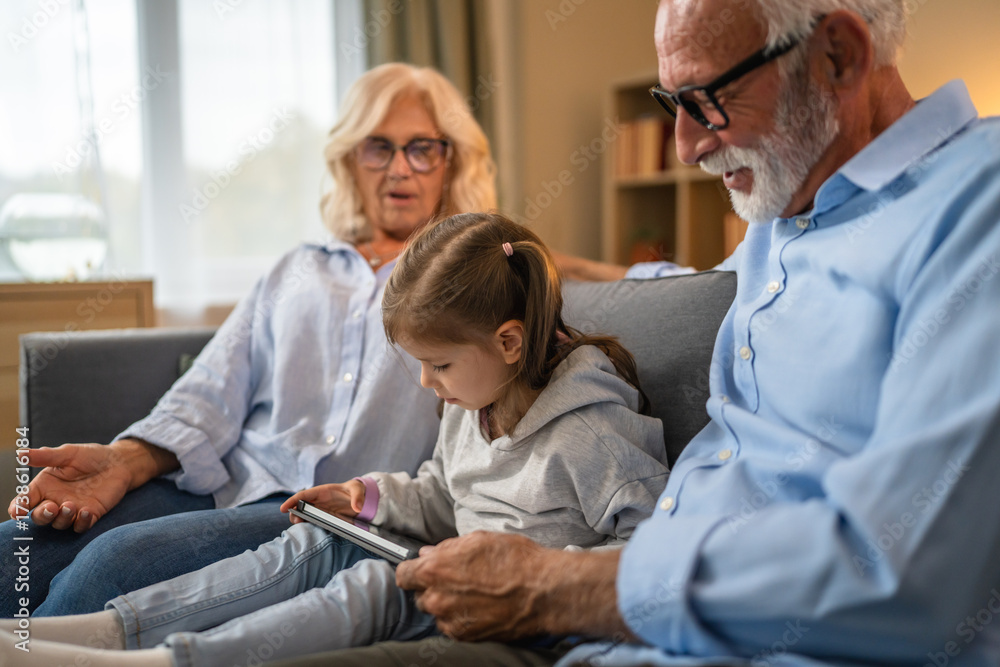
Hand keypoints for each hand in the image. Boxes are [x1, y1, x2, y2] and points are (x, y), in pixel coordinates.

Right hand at [6, 439, 175, 532]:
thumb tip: (21, 454)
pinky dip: (81, 523)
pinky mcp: (90, 514)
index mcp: (45, 486)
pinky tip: (86, 512)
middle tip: (51, 507)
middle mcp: (55, 500)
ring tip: (70, 505)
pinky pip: (81, 526)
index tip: (18, 511)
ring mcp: (73, 510)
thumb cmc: (91, 456)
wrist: (119, 462)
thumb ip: (46, 456)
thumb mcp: (68, 453)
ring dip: (62, 518)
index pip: (25, 501)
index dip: (18, 508)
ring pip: (59, 524)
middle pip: (40, 517)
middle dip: (42, 516)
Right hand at [280, 481, 365, 522]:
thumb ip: (357, 496)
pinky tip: (308, 532)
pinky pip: (313, 523)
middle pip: (300, 507)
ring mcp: (320, 511)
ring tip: (300, 527)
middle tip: (296, 521)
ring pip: (304, 516)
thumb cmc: (356, 490)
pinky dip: (308, 527)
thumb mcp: (358, 489)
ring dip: (300, 521)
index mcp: (322, 491)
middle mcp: (318, 501)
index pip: (303, 495)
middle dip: (294, 513)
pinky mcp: (325, 519)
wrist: (361, 499)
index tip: (283, 508)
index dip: (292, 501)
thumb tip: (357, 507)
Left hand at [396, 531, 629, 641]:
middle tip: (456, 580)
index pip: (403, 575)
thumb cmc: (516, 560)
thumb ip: (447, 548)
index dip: (412, 571)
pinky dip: (460, 618)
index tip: (420, 570)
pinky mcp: (465, 636)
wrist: (543, 592)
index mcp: (435, 570)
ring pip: (437, 612)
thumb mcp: (479, 540)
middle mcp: (437, 598)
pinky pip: (451, 626)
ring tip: (473, 594)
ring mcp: (450, 620)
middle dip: (433, 587)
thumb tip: (429, 553)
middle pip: (420, 595)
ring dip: (447, 604)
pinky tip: (480, 607)